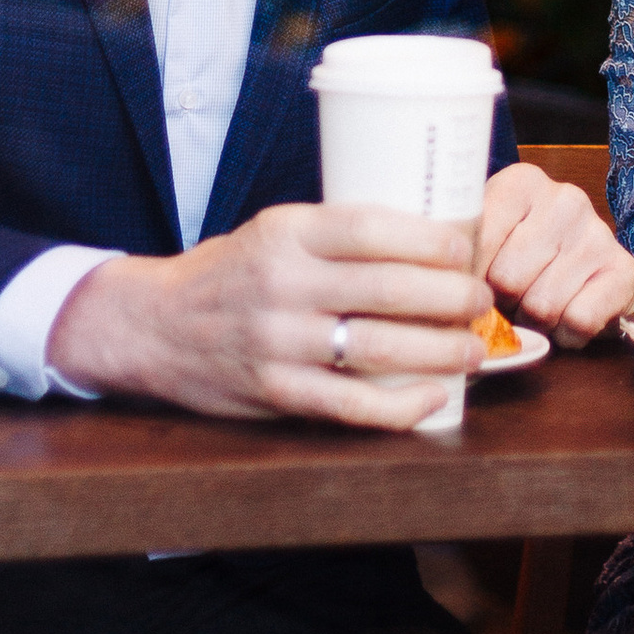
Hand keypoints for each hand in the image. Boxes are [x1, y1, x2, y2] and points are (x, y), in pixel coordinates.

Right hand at [46, 203, 483, 426]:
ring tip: (473, 347)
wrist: (152, 326)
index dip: (430, 239)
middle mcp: (283, 284)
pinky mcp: (275, 391)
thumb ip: (336, 237)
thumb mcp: (274, 232)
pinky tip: (433, 397)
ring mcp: (278, 342)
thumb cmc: (230, 273)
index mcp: (286, 232)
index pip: (370, 228)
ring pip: (379, 347)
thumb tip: (429, 242)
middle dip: (451, 296)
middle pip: (388, 289)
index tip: (466, 247)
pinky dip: (400, 405)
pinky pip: (350, 403)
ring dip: (440, 350)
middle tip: (481, 299)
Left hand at [478, 160, 633, 346]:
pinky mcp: (625, 269)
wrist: (576, 272)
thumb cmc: (517, 256)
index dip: (468, 278)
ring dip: (533, 322)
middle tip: (509, 299)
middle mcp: (565, 200)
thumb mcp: (480, 241)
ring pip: (543, 305)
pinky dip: (566, 334)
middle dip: (502, 304)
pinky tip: (565, 318)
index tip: (470, 284)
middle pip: (508, 279)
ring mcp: (598, 233)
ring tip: (536, 307)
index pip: (476, 242)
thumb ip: (460, 253)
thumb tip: (450, 287)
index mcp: (521, 183)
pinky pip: (580, 320)